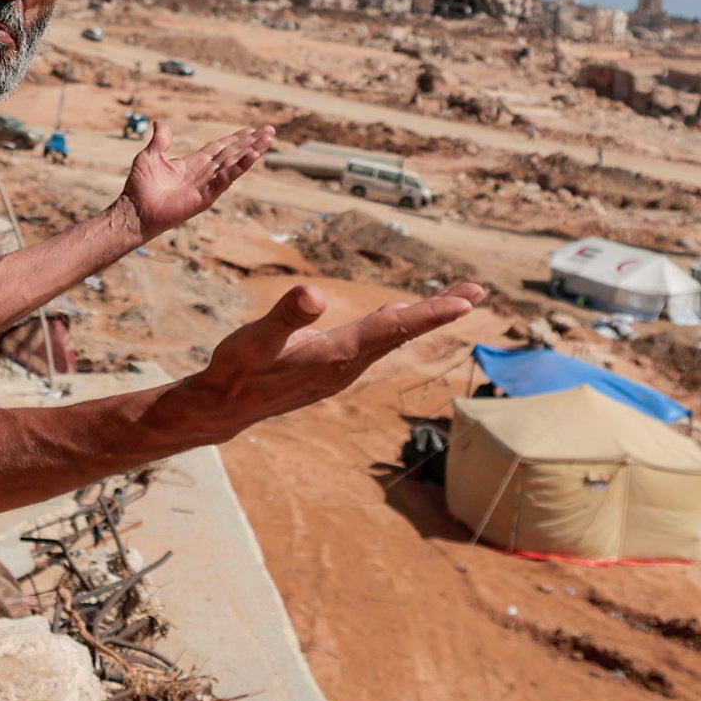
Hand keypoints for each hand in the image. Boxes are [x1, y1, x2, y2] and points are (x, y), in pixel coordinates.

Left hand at [120, 117, 273, 238]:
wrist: (136, 210)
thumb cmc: (140, 187)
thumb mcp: (150, 156)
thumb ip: (160, 140)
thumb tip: (160, 122)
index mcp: (193, 163)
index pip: (220, 147)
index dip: (236, 138)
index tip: (252, 129)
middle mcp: (204, 173)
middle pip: (233, 153)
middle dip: (251, 142)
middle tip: (270, 130)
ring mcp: (207, 185)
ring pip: (234, 163)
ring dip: (252, 151)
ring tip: (269, 140)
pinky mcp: (207, 196)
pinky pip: (227, 178)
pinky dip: (241, 167)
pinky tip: (254, 156)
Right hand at [166, 280, 488, 442]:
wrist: (225, 408)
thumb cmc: (237, 370)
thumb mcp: (257, 338)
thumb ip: (286, 316)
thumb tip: (313, 293)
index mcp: (338, 354)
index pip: (394, 329)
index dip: (430, 313)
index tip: (467, 301)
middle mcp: (348, 366)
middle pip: (402, 333)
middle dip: (439, 311)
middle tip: (475, 291)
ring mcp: (342, 370)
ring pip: (390, 339)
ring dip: (420, 317)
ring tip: (449, 300)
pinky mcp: (332, 370)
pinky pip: (376, 344)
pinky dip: (396, 326)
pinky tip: (396, 315)